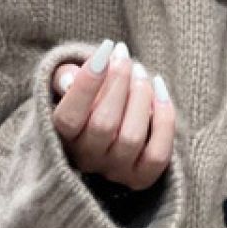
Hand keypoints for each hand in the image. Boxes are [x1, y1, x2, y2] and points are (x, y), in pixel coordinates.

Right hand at [52, 38, 175, 190]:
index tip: (105, 49)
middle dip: (119, 82)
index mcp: (62, 138)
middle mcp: (86, 159)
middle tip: (124, 55)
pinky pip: (158, 154)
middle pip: (104, 124)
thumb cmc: (87, 102)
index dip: (88, 83)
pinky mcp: (140, 178)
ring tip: (140, 71)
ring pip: (132, 137)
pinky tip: (160, 89)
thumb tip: (69, 80)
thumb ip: (64, 79)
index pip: (69, 117)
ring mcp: (114, 172)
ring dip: (141, 97)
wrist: (110, 135)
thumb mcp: (68, 86)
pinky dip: (164, 118)